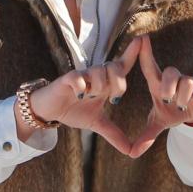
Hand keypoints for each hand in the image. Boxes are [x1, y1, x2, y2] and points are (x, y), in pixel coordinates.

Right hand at [24, 37, 143, 155]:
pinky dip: (82, 86)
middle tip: (112, 98)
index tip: (142, 39)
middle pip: (115, 68)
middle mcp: (95, 75)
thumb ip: (114, 134)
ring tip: (91, 97)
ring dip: (99, 87)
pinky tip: (81, 95)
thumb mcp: (97, 123)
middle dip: (118, 83)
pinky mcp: (66, 79)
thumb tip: (131, 152)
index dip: (132, 53)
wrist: (49, 110)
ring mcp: (81, 75)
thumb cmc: (73, 111)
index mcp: (105, 82)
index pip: (122, 65)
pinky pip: (79, 77)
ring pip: (99, 72)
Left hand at [125, 35, 192, 156]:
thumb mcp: (159, 122)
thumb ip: (146, 135)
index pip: (150, 67)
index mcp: (159, 85)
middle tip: (169, 99)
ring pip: (186, 82)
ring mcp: (191, 80)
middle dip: (169, 88)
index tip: (141, 38)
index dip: (145, 53)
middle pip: (169, 74)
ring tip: (184, 105)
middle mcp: (174, 79)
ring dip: (185, 98)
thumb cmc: (174, 111)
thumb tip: (132, 153)